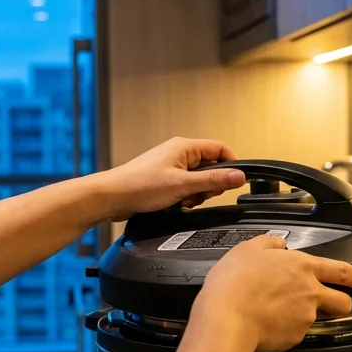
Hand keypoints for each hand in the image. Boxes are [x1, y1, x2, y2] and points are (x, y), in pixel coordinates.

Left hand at [95, 138, 246, 221]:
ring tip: (182, 200)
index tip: (235, 182)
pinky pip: (187, 189)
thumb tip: (238, 176)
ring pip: (199, 181)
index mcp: (184, 147)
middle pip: (211, 167)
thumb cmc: (139, 185)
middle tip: (199, 194)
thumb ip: (213, 181)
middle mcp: (179, 154)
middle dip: (210, 185)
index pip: (220, 149)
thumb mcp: (183, 185)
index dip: (231, 165)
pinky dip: (185, 198)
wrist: (113, 197)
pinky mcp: (166, 181)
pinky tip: (175, 204)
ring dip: (196, 194)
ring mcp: (172, 168)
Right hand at [192, 236, 351, 351]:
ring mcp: (305, 317)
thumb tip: (278, 243)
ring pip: (318, 318)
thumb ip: (268, 244)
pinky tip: (269, 324)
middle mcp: (310, 292)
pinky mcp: (295, 338)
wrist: (227, 319)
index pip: (342, 270)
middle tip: (331, 304)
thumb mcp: (247, 250)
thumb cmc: (233, 285)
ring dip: (308, 316)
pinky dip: (286, 330)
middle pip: (342, 301)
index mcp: (302, 267)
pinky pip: (296, 334)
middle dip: (341, 303)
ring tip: (282, 314)